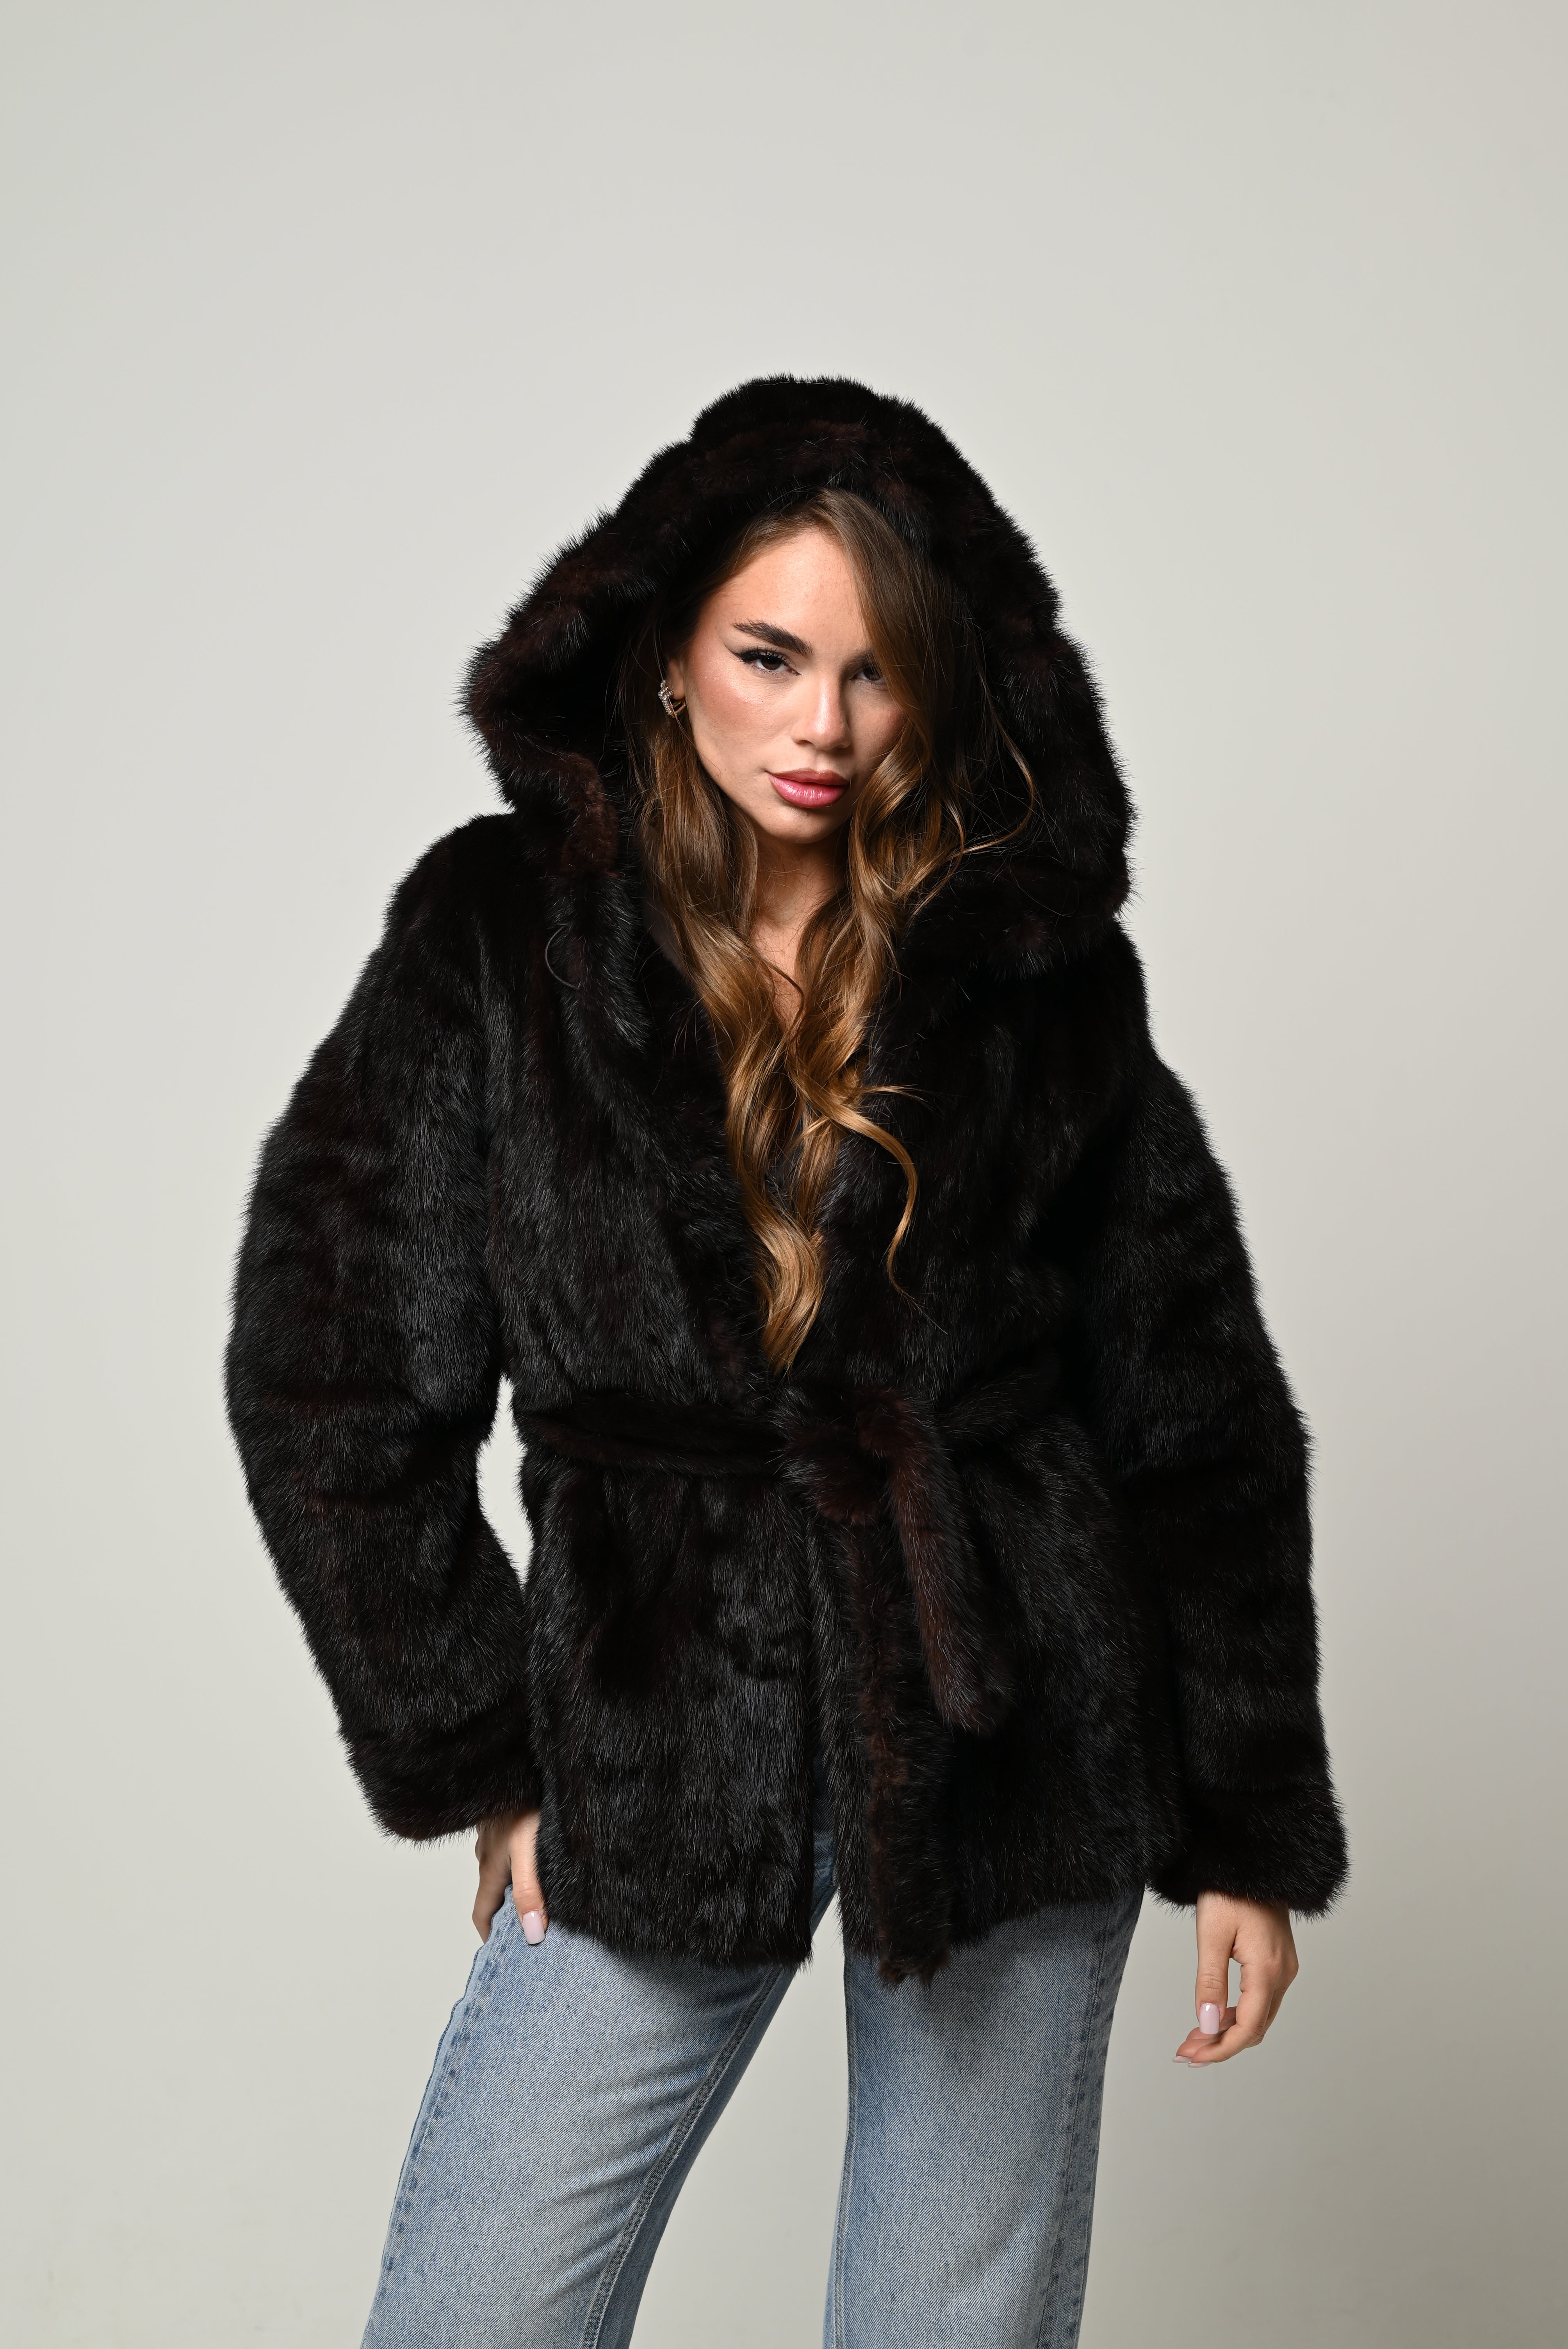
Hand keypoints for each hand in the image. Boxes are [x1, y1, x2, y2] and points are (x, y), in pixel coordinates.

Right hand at [474, 1809, 546, 1945]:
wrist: (527, 1756)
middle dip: (507, 1912)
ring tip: (542, 1894)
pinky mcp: (506, 1817)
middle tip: (532, 1926)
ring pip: (501, 1868)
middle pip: (493, 1892)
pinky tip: (541, 1856)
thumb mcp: (531, 1851)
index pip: (482, 1913)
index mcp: (490, 1865)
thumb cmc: (527, 1800)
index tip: (505, 1953)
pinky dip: (520, 1861)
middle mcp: (488, 1851)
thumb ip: (530, 1892)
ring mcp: (495, 1833)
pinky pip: (509, 1847)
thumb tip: (532, 1935)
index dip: (490, 1935)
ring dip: (515, 1884)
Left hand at [1174, 1892, 1297, 2066]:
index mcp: (1268, 1971)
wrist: (1251, 1860)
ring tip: (1193, 2037)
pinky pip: (1260, 1999)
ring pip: (1258, 2016)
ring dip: (1227, 2030)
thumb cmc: (1229, 1890)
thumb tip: (1206, 2025)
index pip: (1247, 2028)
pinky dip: (1236, 2013)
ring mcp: (1283, 1969)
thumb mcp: (1212, 1935)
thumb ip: (1210, 1982)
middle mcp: (1283, 1974)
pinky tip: (1213, 2015)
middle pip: (1254, 2027)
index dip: (1219, 2049)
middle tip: (1186, 2051)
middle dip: (1220, 2044)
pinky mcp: (1278, 1962)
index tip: (1191, 2057)